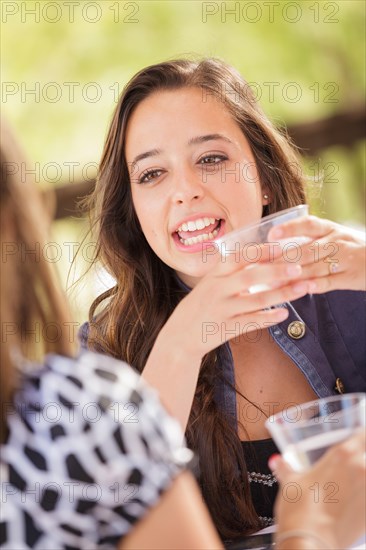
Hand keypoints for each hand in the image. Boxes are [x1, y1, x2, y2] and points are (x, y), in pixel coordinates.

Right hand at [160, 247, 312, 358]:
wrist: (181, 335)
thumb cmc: (201, 305)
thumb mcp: (211, 283)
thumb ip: (232, 271)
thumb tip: (262, 255)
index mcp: (215, 274)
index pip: (238, 257)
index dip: (260, 251)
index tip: (282, 246)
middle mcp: (217, 290)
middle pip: (249, 277)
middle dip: (275, 271)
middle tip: (298, 267)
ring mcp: (221, 310)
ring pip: (255, 300)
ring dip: (281, 294)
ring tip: (303, 288)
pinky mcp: (225, 328)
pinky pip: (250, 322)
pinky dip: (268, 318)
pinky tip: (284, 313)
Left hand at [268, 215, 365, 292]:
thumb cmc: (350, 249)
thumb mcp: (333, 236)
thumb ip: (309, 239)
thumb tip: (273, 245)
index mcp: (330, 229)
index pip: (308, 224)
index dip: (289, 228)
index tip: (271, 234)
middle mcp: (337, 242)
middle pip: (307, 250)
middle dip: (282, 258)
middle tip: (261, 265)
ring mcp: (344, 259)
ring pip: (315, 267)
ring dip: (293, 275)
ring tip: (273, 281)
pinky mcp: (350, 277)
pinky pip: (329, 282)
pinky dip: (315, 285)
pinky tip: (301, 288)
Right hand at [269, 431, 365, 549]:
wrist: (310, 544)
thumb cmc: (300, 510)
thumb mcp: (289, 482)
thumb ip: (285, 468)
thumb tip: (278, 462)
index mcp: (343, 455)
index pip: (363, 434)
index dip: (361, 435)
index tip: (356, 438)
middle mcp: (361, 470)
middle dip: (360, 458)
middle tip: (347, 467)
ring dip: (362, 479)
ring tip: (347, 488)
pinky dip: (362, 499)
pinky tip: (350, 505)